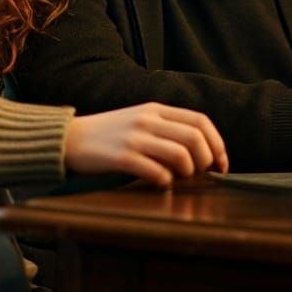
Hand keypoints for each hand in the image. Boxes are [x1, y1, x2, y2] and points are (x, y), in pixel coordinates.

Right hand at [64, 102, 227, 186]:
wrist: (70, 138)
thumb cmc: (108, 133)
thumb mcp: (139, 120)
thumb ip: (166, 128)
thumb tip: (200, 152)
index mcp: (155, 109)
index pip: (200, 121)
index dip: (217, 143)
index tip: (221, 163)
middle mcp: (148, 120)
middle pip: (195, 139)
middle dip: (207, 161)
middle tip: (202, 175)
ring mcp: (135, 137)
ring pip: (181, 155)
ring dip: (188, 173)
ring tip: (178, 178)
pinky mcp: (122, 157)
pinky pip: (157, 171)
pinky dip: (166, 181)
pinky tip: (160, 182)